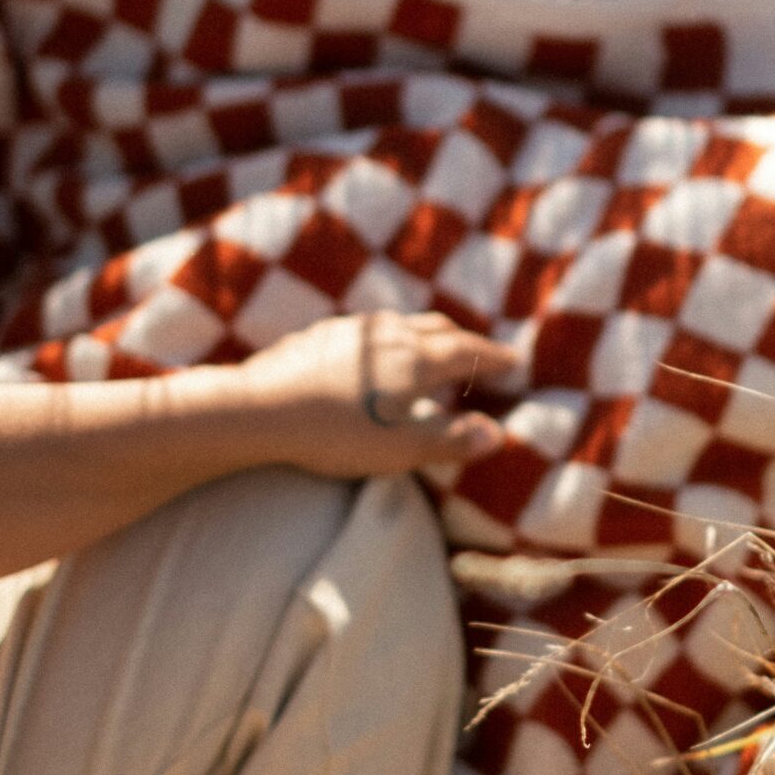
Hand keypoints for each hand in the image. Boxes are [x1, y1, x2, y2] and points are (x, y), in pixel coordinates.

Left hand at [235, 311, 523, 479]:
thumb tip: (498, 434)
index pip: (468, 353)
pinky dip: (388, 341)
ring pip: (400, 325)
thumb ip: (451, 441)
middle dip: (464, 340)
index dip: (494, 358)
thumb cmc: (335, 435)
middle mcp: (389, 335)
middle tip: (480, 353)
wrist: (260, 409)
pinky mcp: (319, 336)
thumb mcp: (401, 449)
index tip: (514, 362)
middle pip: (438, 328)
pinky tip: (374, 357)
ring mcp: (351, 331)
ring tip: (430, 350)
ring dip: (425, 335)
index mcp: (416, 360)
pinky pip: (368, 333)